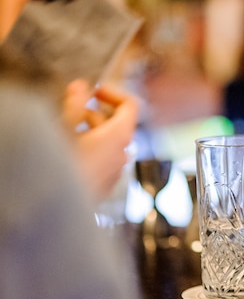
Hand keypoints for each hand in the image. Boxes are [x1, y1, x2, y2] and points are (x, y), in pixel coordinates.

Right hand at [62, 79, 138, 200]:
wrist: (57, 211)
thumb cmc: (62, 168)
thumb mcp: (63, 129)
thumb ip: (74, 105)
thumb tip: (82, 87)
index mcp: (119, 136)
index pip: (131, 105)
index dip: (113, 93)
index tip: (93, 92)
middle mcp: (124, 154)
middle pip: (118, 124)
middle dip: (95, 113)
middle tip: (71, 110)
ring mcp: (117, 172)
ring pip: (109, 143)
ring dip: (91, 132)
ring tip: (65, 132)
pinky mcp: (106, 185)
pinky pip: (104, 161)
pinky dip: (91, 151)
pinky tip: (68, 154)